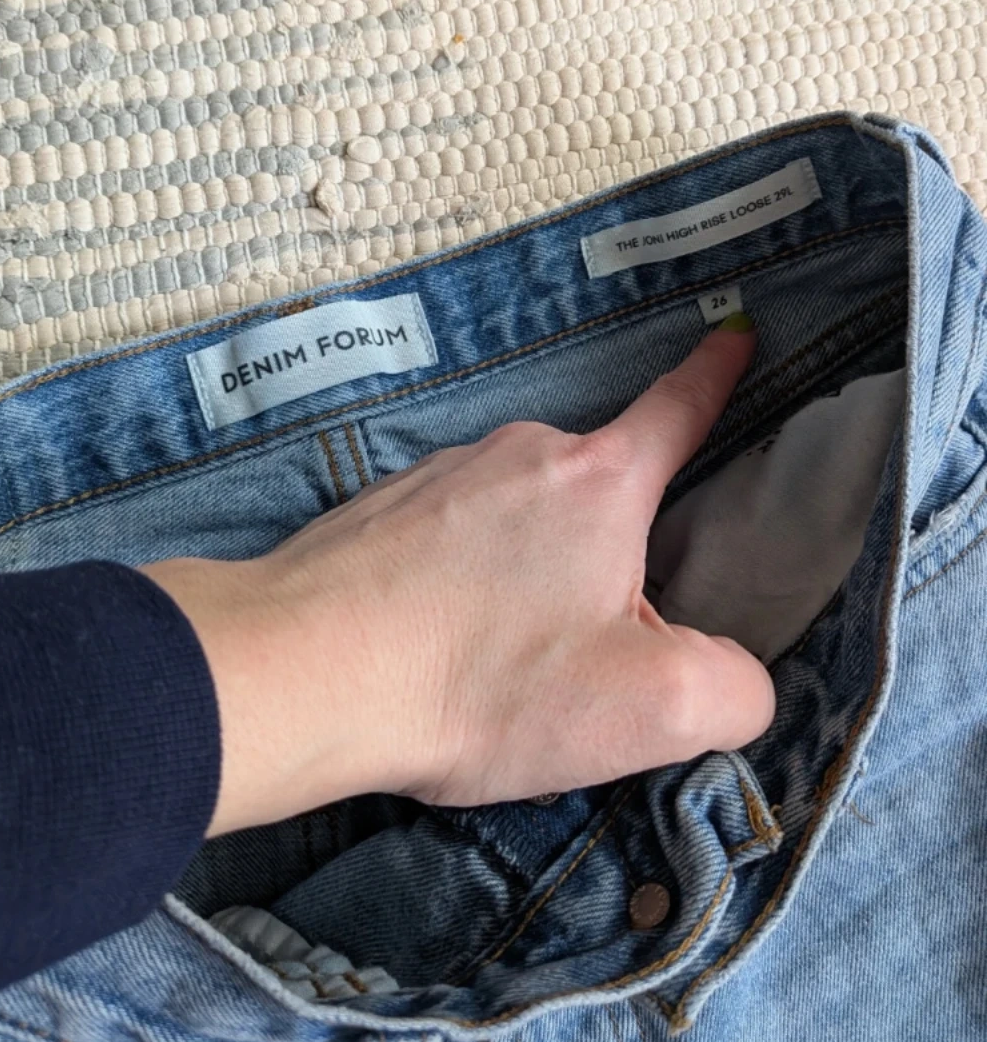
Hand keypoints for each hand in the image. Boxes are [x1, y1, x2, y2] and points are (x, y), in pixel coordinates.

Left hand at [143, 317, 775, 836]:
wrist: (303, 671)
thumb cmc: (484, 678)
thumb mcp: (647, 706)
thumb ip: (731, 688)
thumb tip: (738, 679)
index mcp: (598, 480)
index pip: (678, 409)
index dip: (715, 376)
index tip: (736, 334)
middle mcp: (518, 452)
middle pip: (595, 490)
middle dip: (609, 552)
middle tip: (590, 646)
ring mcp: (437, 475)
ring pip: (518, 522)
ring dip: (529, 578)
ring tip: (501, 665)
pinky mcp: (376, 511)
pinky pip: (450, 543)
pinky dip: (462, 588)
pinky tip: (439, 649)